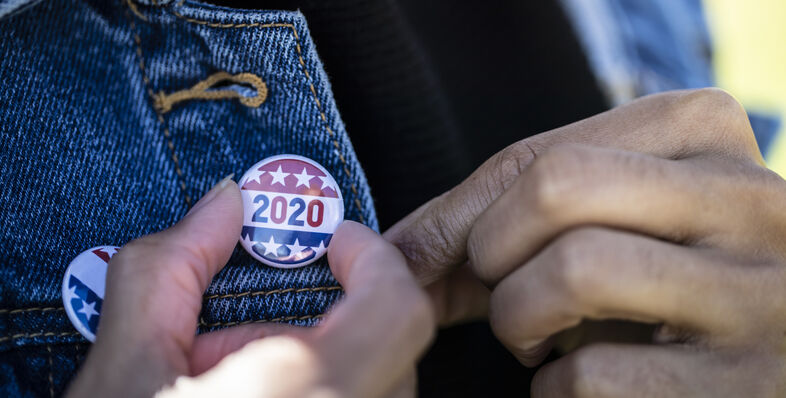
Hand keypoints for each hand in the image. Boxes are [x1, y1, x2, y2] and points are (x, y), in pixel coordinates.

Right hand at [66, 180, 432, 397]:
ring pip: (382, 391)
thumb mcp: (125, 365)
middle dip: (329, 320)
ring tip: (247, 385)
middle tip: (256, 333)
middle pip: (390, 348)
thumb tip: (221, 206)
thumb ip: (172, 266)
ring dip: (326, 368)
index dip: (374, 257)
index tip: (337, 242)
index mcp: (306, 395)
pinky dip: (331, 396)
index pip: (398, 306)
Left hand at [385, 88, 785, 395]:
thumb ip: (518, 214)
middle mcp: (750, 200)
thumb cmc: (659, 278)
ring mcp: (760, 293)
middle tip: (496, 290)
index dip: (453, 214)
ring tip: (534, 337)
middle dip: (488, 252)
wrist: (769, 356)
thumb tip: (391, 252)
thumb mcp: (611, 217)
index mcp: (705, 133)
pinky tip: (577, 382)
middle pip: (554, 188)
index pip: (538, 153)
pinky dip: (552, 389)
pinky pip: (591, 375)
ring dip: (517, 319)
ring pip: (574, 270)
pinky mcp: (748, 384)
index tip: (409, 255)